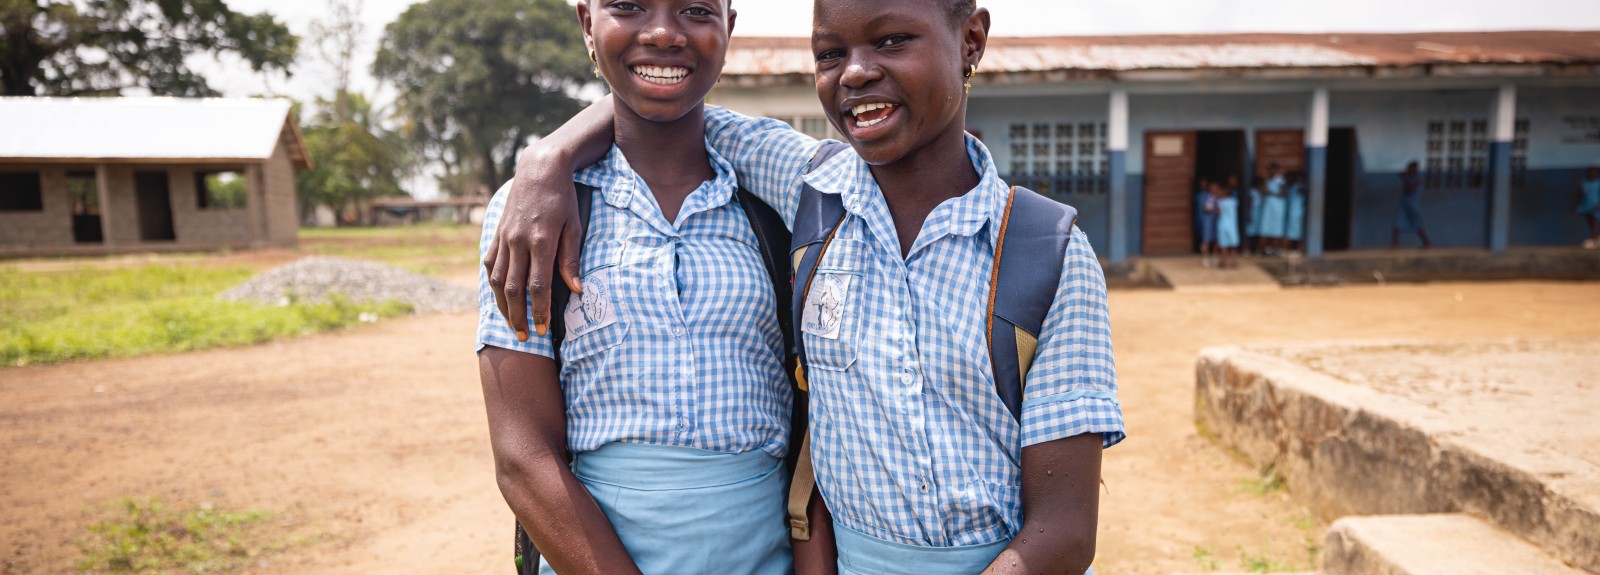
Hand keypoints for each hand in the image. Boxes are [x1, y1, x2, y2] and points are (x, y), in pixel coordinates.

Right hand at [484, 147, 585, 340]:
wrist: (540, 169)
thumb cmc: (563, 198)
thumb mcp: (574, 225)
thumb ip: (571, 259)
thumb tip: (576, 290)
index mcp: (541, 241)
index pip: (538, 286)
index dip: (539, 311)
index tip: (542, 330)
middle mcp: (518, 241)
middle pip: (513, 288)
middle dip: (518, 316)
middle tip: (526, 337)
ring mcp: (504, 237)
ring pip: (497, 279)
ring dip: (502, 305)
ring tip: (512, 324)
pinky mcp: (497, 233)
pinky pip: (491, 263)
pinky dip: (493, 283)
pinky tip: (500, 297)